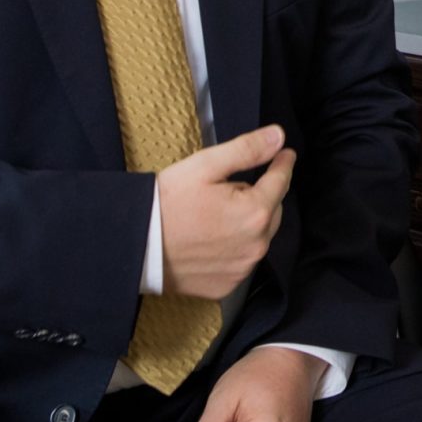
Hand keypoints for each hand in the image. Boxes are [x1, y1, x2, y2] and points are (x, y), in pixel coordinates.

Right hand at [155, 124, 295, 299]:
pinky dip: (236, 246)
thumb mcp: (205, 166)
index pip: (281, 181)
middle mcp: (256, 245)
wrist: (136, 245)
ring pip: (260, 235)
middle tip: (232, 187)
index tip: (285, 154)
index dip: (283, 163)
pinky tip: (213, 238)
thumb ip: (247, 150)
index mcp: (255, 212)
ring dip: (250, 222)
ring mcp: (243, 268)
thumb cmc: (168, 202)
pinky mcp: (228, 285)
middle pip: (272, 210)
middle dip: (261, 195)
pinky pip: (243, 259)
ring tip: (219, 213)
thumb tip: (279, 136)